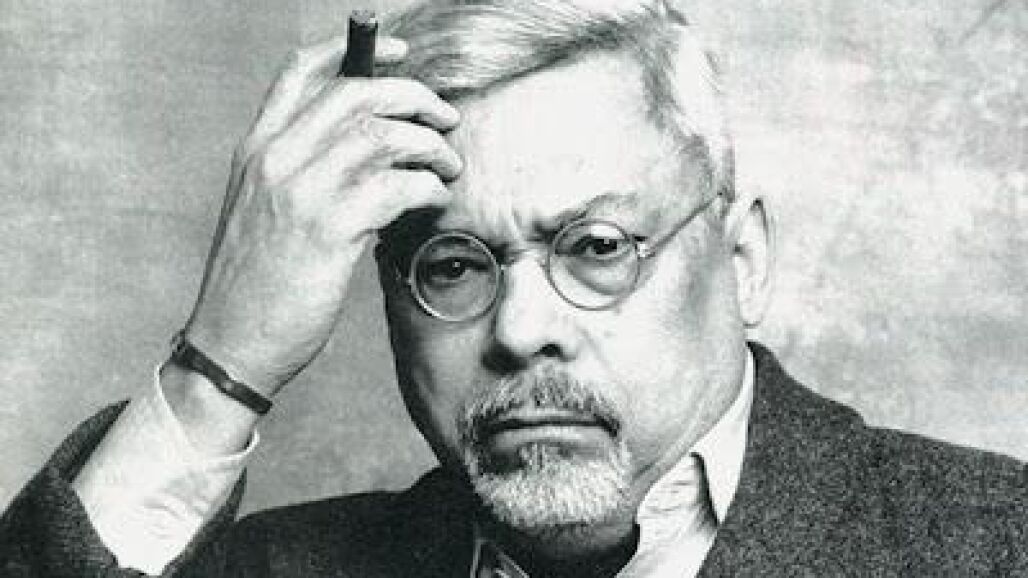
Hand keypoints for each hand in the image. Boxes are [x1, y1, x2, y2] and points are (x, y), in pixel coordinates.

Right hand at [182, 35, 461, 396]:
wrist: (230, 345)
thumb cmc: (256, 284)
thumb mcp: (263, 211)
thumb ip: (301, 171)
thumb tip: (369, 147)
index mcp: (257, 149)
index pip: (301, 71)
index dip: (355, 50)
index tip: (402, 54)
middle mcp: (275, 159)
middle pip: (356, 92)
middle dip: (414, 96)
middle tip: (445, 120)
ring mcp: (299, 192)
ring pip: (382, 135)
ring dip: (430, 146)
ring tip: (448, 166)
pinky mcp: (328, 230)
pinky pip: (397, 186)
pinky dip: (428, 187)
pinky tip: (435, 201)